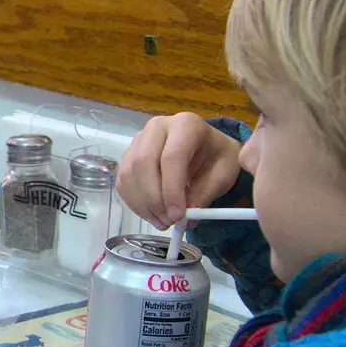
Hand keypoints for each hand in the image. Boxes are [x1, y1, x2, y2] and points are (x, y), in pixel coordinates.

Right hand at [116, 112, 242, 227]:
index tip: (178, 216)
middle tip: (168, 221)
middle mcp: (157, 127)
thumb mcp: (222, 175)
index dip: (171, 189)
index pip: (171, 157)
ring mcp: (139, 140)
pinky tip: (151, 214)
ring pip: (129, 173)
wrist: (207, 147)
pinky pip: (123, 181)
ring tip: (162, 221)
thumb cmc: (217, 158)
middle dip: (154, 198)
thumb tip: (185, 215)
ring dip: (142, 203)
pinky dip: (134, 202)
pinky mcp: (129, 155)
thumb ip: (204, 194)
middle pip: (143, 163)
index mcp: (186, 125)